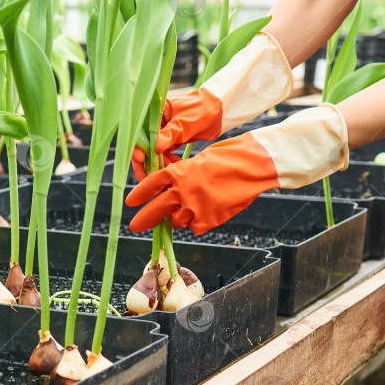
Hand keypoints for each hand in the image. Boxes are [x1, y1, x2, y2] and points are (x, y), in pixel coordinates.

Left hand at [126, 104, 348, 234]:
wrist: (253, 167)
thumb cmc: (229, 157)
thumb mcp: (201, 160)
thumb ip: (184, 174)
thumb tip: (173, 186)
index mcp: (179, 171)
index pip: (151, 184)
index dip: (139, 193)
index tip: (131, 202)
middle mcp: (183, 191)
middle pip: (155, 209)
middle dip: (144, 219)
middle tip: (135, 225)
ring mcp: (195, 207)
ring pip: (177, 221)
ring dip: (178, 219)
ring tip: (185, 214)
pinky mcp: (209, 220)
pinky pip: (196, 227)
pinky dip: (197, 223)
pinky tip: (205, 215)